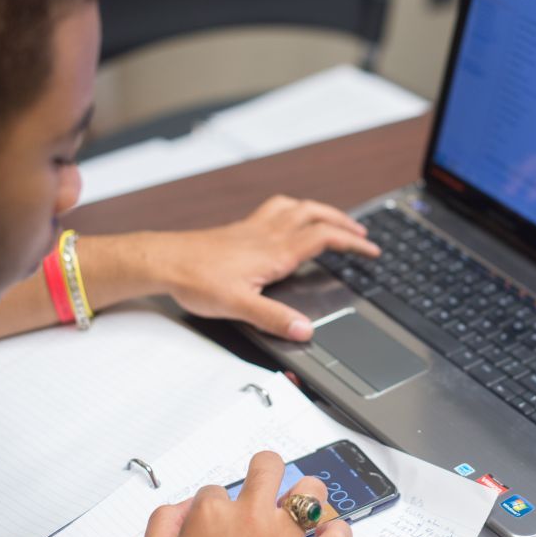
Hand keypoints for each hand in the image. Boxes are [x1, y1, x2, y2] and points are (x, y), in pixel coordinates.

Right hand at [139, 451, 352, 536]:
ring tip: (297, 506)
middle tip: (261, 487)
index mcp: (212, 515)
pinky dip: (336, 535)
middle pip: (269, 467)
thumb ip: (164, 523)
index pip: (213, 490)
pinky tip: (327, 534)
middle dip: (264, 472)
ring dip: (305, 496)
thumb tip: (183, 509)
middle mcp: (253, 519)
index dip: (211, 506)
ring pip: (310, 492)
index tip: (210, 524)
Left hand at [155, 195, 379, 340]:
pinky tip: (290, 218)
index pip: (324, 238)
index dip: (352, 242)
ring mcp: (255, 228)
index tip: (371, 250)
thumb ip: (275, 319)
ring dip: (321, 209)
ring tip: (334, 219)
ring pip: (297, 206)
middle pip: (316, 214)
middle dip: (343, 221)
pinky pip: (276, 208)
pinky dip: (294, 209)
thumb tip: (306, 330)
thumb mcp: (239, 306)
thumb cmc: (196, 279)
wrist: (164, 261)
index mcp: (276, 252)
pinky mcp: (241, 229)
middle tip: (361, 232)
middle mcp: (269, 234)